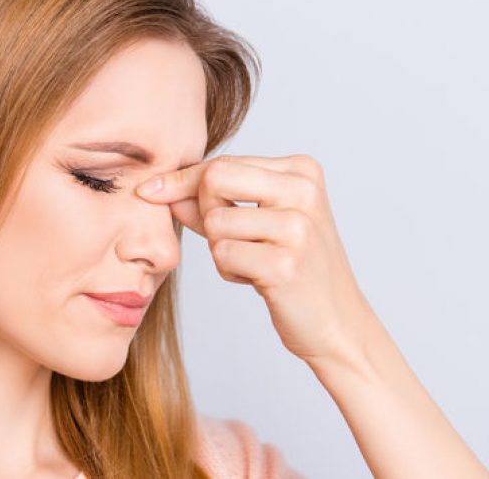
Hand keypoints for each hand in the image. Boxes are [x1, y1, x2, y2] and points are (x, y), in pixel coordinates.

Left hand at [136, 154, 371, 362]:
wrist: (338, 323)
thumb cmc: (295, 270)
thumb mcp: (259, 224)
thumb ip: (213, 202)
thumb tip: (159, 188)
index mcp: (302, 171)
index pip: (224, 163)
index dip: (183, 180)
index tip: (150, 189)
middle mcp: (304, 192)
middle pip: (214, 180)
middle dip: (205, 211)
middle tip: (231, 238)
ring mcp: (297, 228)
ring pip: (215, 222)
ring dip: (222, 249)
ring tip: (254, 263)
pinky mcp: (284, 265)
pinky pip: (222, 256)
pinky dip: (230, 272)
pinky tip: (260, 280)